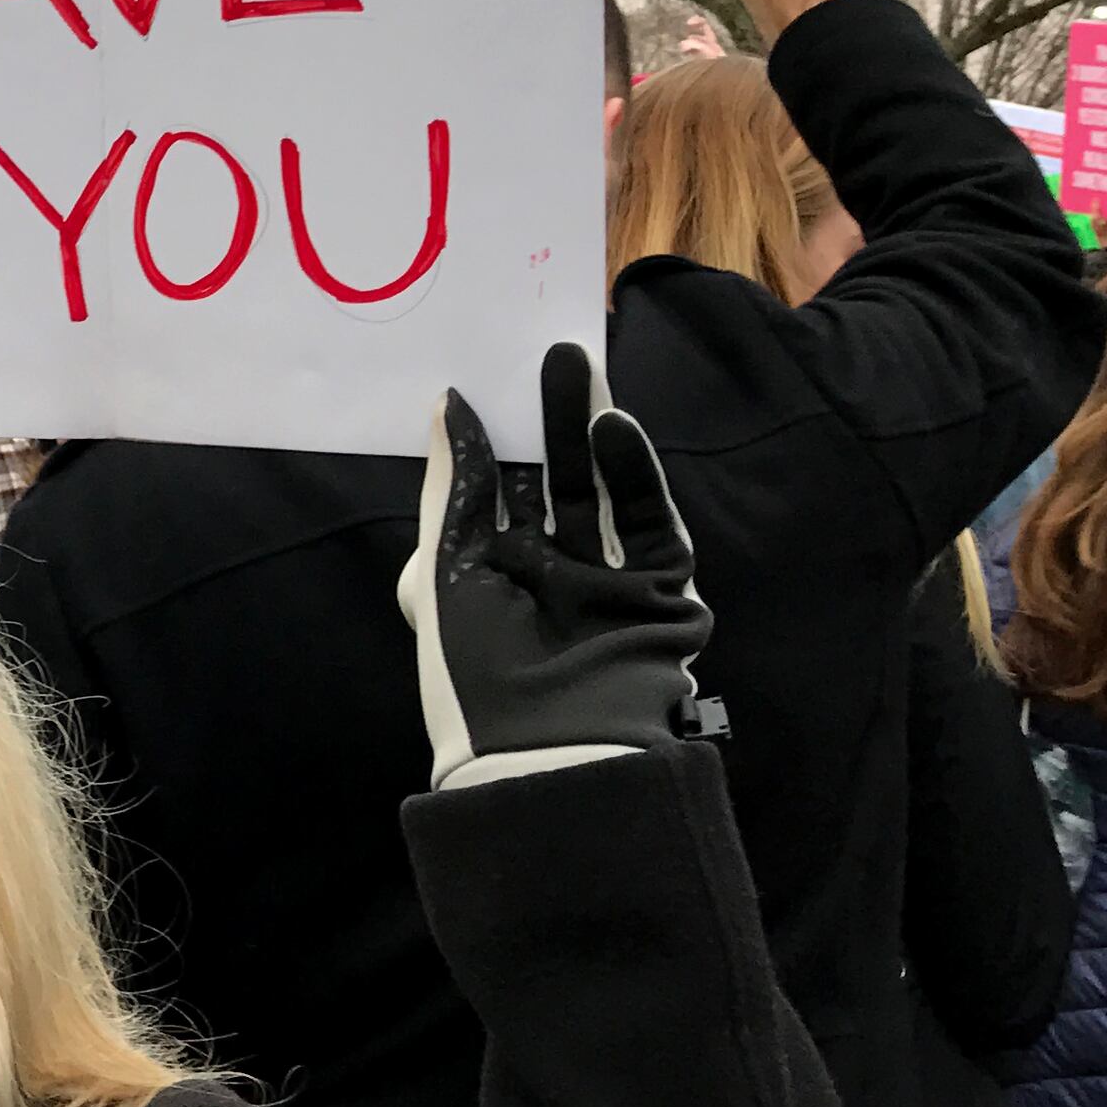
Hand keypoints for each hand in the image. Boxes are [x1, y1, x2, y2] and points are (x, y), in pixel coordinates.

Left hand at [400, 343, 717, 789]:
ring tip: (578, 369)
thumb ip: (453, 487)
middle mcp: (551, 578)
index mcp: (490, 579)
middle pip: (556, 483)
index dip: (498, 437)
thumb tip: (446, 407)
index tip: (493, 375)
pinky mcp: (662, 596)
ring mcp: (609, 585)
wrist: (546, 753)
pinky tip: (613, 427)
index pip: (497, 492)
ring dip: (592, 432)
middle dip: (550, 421)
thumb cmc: (475, 674)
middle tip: (551, 352)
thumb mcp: (444, 570)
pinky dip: (636, 476)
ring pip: (606, 494)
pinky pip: (653, 526)